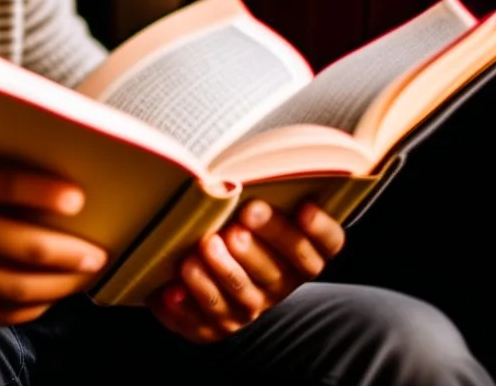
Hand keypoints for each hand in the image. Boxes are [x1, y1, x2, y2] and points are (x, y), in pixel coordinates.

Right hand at [0, 135, 108, 324]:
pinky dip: (32, 305)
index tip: (79, 195)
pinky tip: (52, 294)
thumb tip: (7, 106)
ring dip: (62, 283)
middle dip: (70, 250)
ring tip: (89, 270)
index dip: (43, 192)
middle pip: (21, 246)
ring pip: (18, 287)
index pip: (0, 187)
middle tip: (102, 246)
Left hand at [147, 199, 344, 343]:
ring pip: (241, 296)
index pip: (324, 246)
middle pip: (277, 271)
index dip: (320, 229)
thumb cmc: (234, 220)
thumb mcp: (253, 204)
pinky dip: (187, 307)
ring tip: (203, 248)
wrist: (211, 272)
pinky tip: (171, 290)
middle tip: (236, 229)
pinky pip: (204, 322)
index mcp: (300, 254)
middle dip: (256, 250)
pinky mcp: (216, 325)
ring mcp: (249, 306)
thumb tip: (239, 172)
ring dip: (222, 273)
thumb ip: (259, 190)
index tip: (305, 208)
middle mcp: (279, 282)